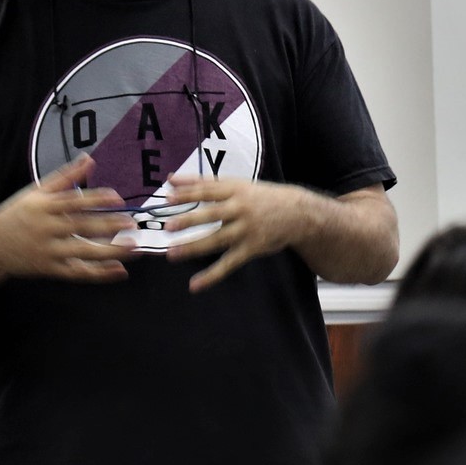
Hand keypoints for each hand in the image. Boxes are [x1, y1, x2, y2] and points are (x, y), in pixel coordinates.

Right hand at [0, 155, 134, 282]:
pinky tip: (120, 270)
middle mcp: (46, 229)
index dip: (95, 198)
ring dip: (110, 252)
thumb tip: (89, 158)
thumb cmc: (17, 214)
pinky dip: (99, 274)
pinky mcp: (51, 270)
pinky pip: (78, 273)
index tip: (117, 197)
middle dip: (108, 225)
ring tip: (134, 247)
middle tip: (132, 223)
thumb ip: (64, 177)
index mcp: (44, 207)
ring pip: (83, 252)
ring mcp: (49, 252)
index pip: (73, 201)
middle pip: (80, 227)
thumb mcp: (35, 192)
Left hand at [162, 176, 315, 291]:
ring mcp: (247, 229)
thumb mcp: (237, 185)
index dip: (188, 193)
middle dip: (190, 220)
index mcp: (236, 189)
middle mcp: (241, 208)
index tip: (167, 196)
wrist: (298, 213)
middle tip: (168, 226)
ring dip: (194, 247)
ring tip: (172, 254)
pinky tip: (195, 285)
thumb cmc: (260, 197)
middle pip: (212, 214)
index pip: (208, 190)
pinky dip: (212, 275)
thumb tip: (171, 179)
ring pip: (217, 240)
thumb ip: (204, 183)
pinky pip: (229, 264)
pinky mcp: (251, 248)